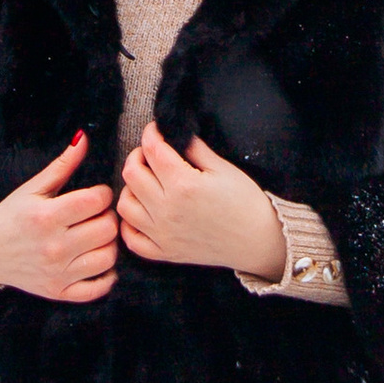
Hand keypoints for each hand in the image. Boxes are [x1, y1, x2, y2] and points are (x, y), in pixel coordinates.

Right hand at [0, 135, 117, 302]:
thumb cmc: (13, 215)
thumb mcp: (34, 187)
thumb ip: (62, 165)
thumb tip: (83, 137)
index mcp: (46, 216)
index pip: (96, 201)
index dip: (102, 194)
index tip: (95, 195)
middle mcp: (54, 247)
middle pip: (107, 229)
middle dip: (107, 217)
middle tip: (97, 215)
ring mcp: (57, 272)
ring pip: (108, 257)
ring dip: (109, 244)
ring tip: (97, 236)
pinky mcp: (59, 291)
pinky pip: (98, 289)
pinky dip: (106, 276)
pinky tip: (98, 261)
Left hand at [117, 126, 283, 278]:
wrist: (258, 241)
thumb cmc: (245, 202)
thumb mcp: (223, 168)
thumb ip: (194, 148)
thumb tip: (173, 133)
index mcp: (183, 184)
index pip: (153, 150)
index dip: (151, 133)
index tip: (155, 129)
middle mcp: (167, 210)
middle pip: (131, 173)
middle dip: (138, 156)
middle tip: (151, 154)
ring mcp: (162, 234)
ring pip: (125, 204)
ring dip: (131, 188)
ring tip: (146, 182)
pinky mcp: (164, 252)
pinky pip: (130, 238)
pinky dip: (129, 224)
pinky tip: (142, 212)